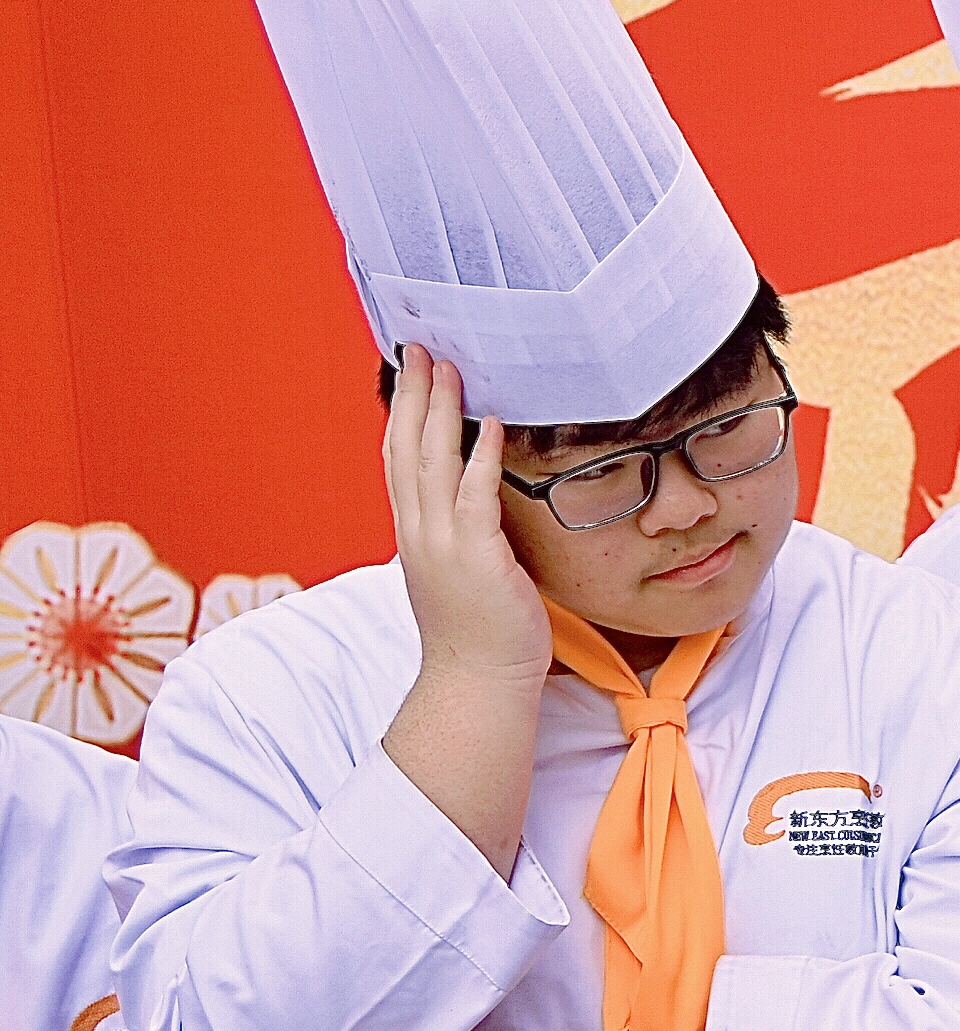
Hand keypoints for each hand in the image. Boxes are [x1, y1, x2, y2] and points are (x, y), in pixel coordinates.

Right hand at [384, 346, 550, 685]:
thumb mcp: (457, 569)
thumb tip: (471, 500)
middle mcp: (418, 532)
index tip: (407, 373)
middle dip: (412, 395)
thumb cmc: (479, 631)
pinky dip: (482, 456)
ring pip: (432, 462)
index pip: (397, 459)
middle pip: (406, 448)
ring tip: (449, 367)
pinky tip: (490, 424)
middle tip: (419, 348)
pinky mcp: (476, 557)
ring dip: (440, 411)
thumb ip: (457, 531)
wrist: (478, 682)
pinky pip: (476, 495)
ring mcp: (443, 544)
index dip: (400, 412)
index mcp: (412, 533)